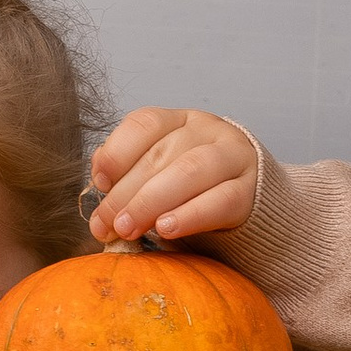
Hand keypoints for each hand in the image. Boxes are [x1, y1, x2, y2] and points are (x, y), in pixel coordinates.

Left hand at [88, 107, 259, 244]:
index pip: (145, 123)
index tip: (100, 184)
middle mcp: (207, 130)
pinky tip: (165, 230)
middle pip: (161, 154)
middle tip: (105, 225)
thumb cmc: (192, 188)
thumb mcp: (160, 173)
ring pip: (189, 171)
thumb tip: (99, 188)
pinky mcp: (250, 190)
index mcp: (179, 120)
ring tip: (127, 229)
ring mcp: (232, 156)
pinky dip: (188, 216)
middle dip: (126, 192)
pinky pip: (219, 200)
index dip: (117, 152)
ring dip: (151, 202)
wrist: (251, 200)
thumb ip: (129, 174)